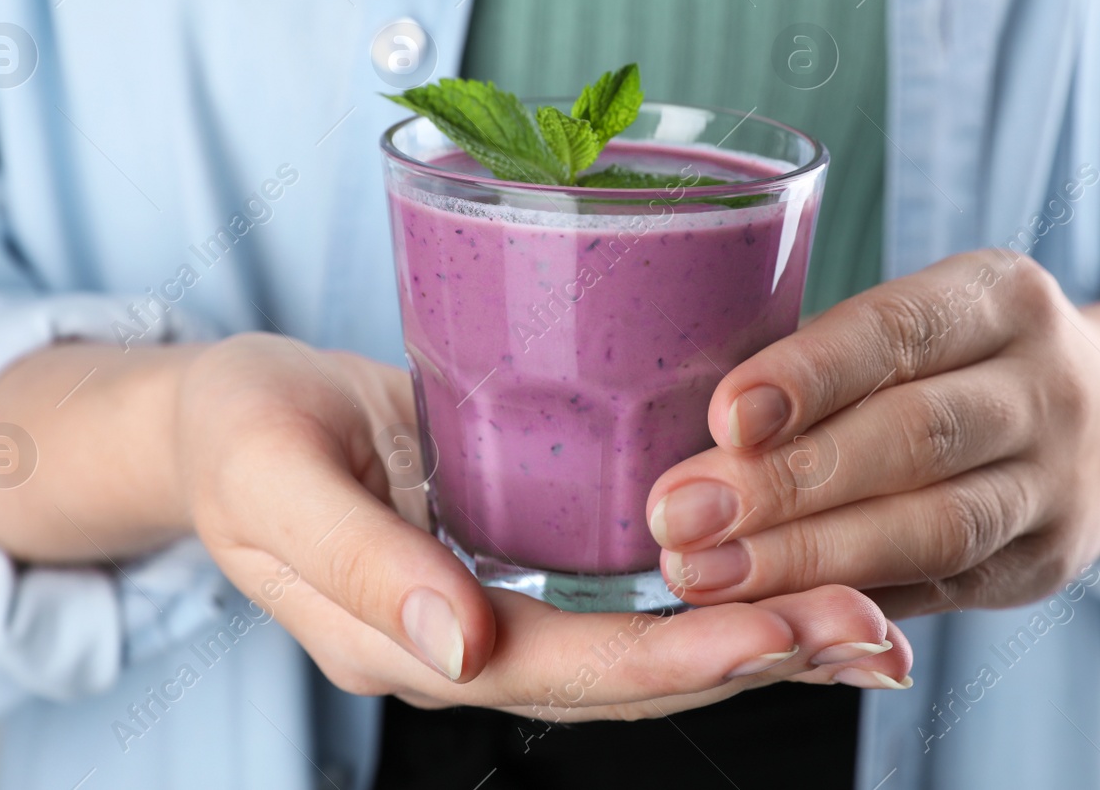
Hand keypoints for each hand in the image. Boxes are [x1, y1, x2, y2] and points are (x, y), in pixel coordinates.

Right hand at [175, 334, 916, 715]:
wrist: (223, 422)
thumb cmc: (238, 430)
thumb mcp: (268, 476)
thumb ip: (350, 560)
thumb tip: (455, 642)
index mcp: (402, 637)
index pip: (559, 668)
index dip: (671, 659)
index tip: (777, 633)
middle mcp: (465, 646)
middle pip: (627, 678)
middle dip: (754, 659)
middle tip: (875, 632)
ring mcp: (498, 615)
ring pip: (644, 652)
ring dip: (760, 644)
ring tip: (872, 627)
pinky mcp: (524, 568)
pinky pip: (633, 605)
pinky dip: (719, 604)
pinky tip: (793, 589)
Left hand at [646, 251, 1099, 618]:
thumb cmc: (966, 360)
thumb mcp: (926, 318)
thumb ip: (830, 358)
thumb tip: (687, 420)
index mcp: (1000, 297)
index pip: (899, 330)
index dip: (811, 373)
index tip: (724, 415)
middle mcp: (1044, 386)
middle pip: (913, 436)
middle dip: (787, 481)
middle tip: (681, 512)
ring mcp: (1053, 484)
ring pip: (931, 528)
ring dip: (808, 558)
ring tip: (706, 573)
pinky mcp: (1042, 566)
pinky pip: (935, 592)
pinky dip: (845, 603)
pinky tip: (766, 609)